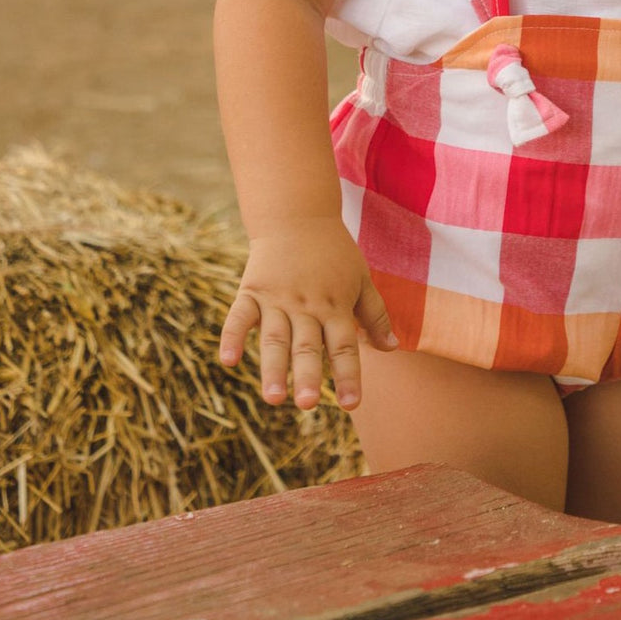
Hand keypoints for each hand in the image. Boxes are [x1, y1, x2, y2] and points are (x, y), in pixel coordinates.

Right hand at [219, 220, 397, 411]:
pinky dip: (232, 337)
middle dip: (307, 376)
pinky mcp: (251, 290)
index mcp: (335, 305)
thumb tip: (393, 348)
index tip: (352, 404)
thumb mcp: (361, 278)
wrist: (297, 214)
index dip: (347, 375)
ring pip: (274, 338)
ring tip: (274, 399)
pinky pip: (239, 316)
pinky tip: (228, 361)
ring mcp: (276, 299)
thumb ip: (375, 314)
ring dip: (273, 369)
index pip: (344, 346)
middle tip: (308, 405)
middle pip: (307, 346)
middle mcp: (306, 305)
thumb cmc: (334, 251)